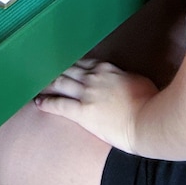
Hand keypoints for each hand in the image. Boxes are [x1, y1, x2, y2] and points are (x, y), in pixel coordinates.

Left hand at [35, 59, 157, 152]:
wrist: (147, 121)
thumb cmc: (150, 102)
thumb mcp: (137, 80)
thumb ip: (123, 76)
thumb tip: (120, 78)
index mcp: (106, 68)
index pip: (83, 62)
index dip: (70, 63)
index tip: (62, 63)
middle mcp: (93, 77)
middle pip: (68, 69)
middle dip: (54, 69)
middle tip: (40, 68)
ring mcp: (86, 94)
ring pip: (60, 83)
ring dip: (46, 83)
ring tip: (35, 83)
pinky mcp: (82, 112)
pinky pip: (60, 105)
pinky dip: (47, 103)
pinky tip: (38, 103)